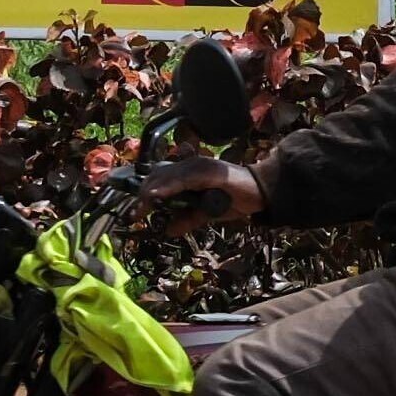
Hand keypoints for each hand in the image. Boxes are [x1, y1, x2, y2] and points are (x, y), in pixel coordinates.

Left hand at [135, 155, 260, 231]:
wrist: (261, 193)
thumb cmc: (234, 199)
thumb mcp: (206, 213)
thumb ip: (188, 219)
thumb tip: (168, 231)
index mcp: (188, 172)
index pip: (159, 178)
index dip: (144, 193)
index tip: (134, 212)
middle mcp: (191, 164)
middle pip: (158, 175)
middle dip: (143, 195)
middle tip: (135, 215)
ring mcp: (201, 166)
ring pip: (167, 176)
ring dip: (151, 192)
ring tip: (141, 209)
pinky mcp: (210, 171)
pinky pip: (184, 179)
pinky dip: (169, 187)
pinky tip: (156, 196)